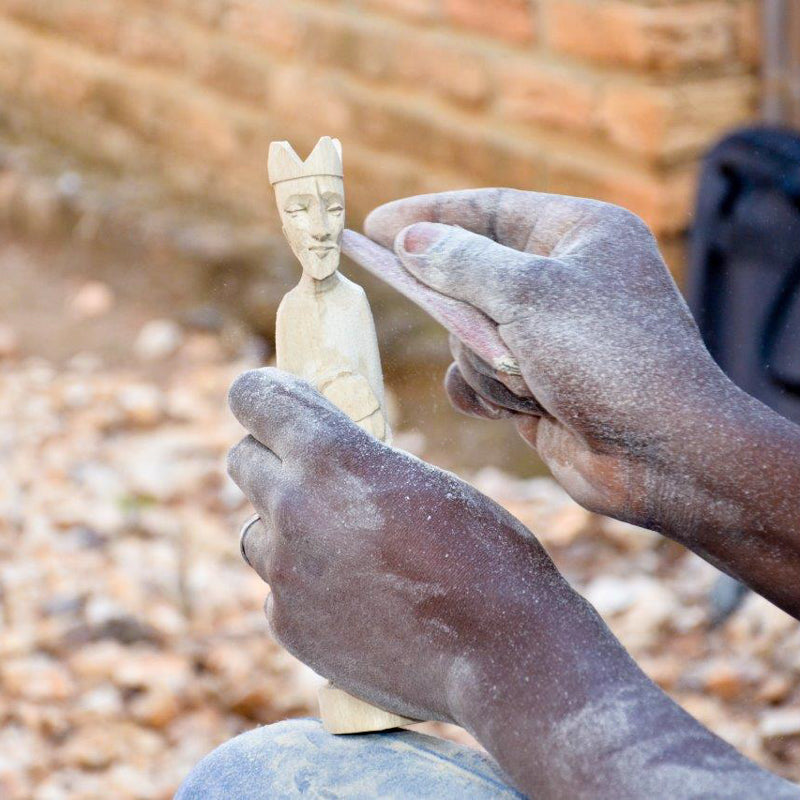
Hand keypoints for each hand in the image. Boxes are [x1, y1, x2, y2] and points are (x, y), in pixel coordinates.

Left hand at [226, 368, 573, 723]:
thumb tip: (325, 462)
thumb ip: (358, 464)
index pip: (254, 398)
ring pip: (255, 530)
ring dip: (283, 528)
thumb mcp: (420, 480)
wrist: (500, 651)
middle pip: (242, 460)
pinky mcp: (288, 625)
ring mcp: (285, 572)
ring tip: (341, 546)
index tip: (274, 400)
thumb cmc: (483, 552)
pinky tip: (354, 599)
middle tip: (311, 472)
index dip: (261, 395)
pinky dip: (303, 587)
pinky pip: (277, 589)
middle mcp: (293, 507)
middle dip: (271, 458)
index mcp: (331, 455)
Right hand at [344, 189, 730, 524]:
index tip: (376, 225)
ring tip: (526, 383)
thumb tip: (409, 240)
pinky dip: (484, 390)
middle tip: (457, 323)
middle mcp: (563, 280)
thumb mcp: (529, 295)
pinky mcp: (537, 383)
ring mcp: (549, 335)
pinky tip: (504, 407)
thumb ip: (461, 263)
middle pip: (473, 276)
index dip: (430, 214)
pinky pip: (480, 375)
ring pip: (471, 334)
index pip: (489, 210)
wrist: (662, 455)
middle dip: (464, 310)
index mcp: (578, 235)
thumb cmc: (608, 357)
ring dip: (487, 363)